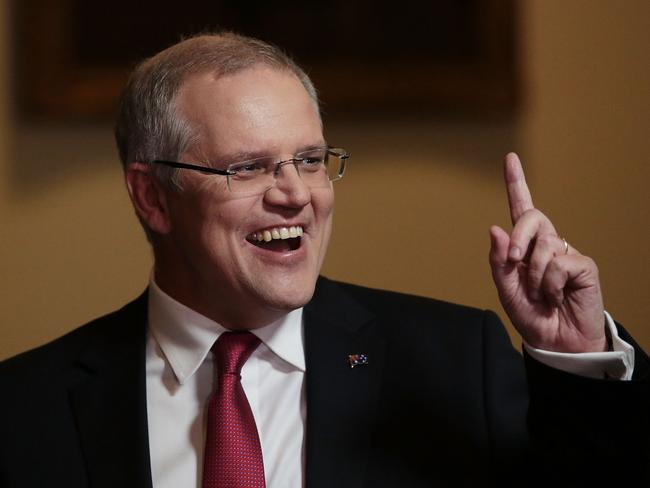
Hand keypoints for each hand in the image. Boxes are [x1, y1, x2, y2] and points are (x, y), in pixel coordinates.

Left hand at [489, 153, 605, 352]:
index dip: (516, 183)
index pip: (521, 209)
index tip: (510, 157)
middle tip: (514, 262)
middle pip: (531, 217)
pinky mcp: (583, 265)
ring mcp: (566, 252)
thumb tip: (495, 229)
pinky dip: (550, 283)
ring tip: (541, 294)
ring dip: (533, 276)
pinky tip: (557, 296)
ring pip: (544, 245)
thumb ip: (499, 261)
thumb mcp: (506, 290)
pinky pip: (560, 263)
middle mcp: (547, 243)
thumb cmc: (531, 315)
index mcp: (525, 246)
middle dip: (518, 238)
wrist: (555, 342)